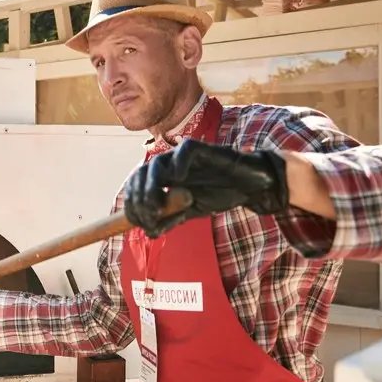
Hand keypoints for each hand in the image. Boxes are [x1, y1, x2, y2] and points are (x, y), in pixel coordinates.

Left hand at [124, 139, 288, 237]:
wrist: (248, 186)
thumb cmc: (218, 193)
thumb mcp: (190, 211)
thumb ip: (170, 219)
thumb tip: (149, 233)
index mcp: (162, 177)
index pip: (136, 185)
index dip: (132, 203)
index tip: (139, 223)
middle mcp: (168, 163)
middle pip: (141, 174)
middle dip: (140, 197)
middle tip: (148, 217)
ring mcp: (183, 155)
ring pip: (157, 163)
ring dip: (152, 186)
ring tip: (157, 207)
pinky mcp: (202, 149)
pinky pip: (185, 151)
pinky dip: (179, 164)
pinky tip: (179, 180)